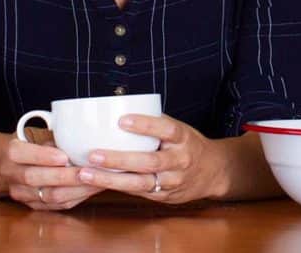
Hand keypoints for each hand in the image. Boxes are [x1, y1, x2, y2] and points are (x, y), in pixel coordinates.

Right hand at [1, 128, 103, 210]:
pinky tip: (90, 189)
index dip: (44, 156)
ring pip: (48, 196)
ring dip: (74, 190)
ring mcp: (21, 193)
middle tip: (87, 171)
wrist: (11, 164)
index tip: (64, 156)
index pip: (22, 154)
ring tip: (94, 181)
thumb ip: (54, 139)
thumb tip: (81, 141)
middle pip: (35, 178)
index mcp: (12, 153)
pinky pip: (56, 205)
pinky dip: (75, 197)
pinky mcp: (33, 205)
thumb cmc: (31, 144)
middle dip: (64, 176)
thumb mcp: (36, 135)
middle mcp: (12, 175)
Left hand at [76, 114, 225, 203]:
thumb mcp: (179, 129)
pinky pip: (139, 193)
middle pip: (149, 162)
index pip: (166, 129)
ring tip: (86, 173)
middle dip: (119, 159)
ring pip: (140, 183)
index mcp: (183, 138)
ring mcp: (172, 182)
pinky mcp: (165, 197)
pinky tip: (97, 183)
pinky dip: (117, 188)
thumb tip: (121, 104)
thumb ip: (156, 122)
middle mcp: (180, 161)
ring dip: (111, 179)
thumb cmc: (188, 144)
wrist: (214, 172)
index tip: (122, 120)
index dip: (145, 125)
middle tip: (93, 154)